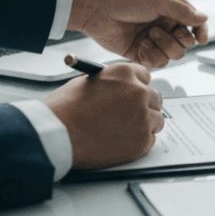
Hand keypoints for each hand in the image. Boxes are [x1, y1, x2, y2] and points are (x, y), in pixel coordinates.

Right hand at [44, 63, 164, 169]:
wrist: (57, 136)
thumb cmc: (63, 110)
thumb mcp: (84, 82)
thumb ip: (107, 82)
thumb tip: (117, 85)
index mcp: (125, 74)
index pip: (145, 76)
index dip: (138, 86)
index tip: (135, 94)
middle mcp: (138, 92)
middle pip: (154, 97)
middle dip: (144, 105)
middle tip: (132, 114)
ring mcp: (142, 117)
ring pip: (157, 119)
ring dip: (145, 123)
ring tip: (125, 130)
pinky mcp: (142, 140)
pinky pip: (151, 139)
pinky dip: (140, 141)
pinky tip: (122, 141)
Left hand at [68, 0, 208, 68]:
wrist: (97, 9)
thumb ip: (183, 11)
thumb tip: (204, 18)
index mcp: (171, 9)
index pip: (195, 24)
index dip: (201, 32)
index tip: (202, 39)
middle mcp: (164, 25)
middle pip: (186, 43)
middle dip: (176, 40)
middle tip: (159, 30)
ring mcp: (153, 40)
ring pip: (173, 55)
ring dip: (162, 47)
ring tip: (146, 36)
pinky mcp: (141, 53)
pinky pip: (157, 62)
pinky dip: (150, 55)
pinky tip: (140, 45)